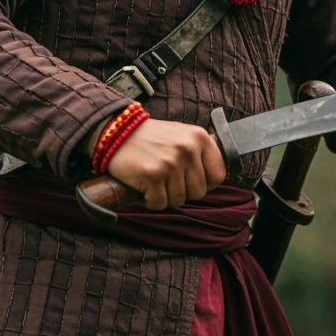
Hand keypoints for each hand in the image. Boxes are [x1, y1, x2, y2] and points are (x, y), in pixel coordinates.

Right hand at [104, 118, 225, 210]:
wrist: (117, 132)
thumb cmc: (152, 138)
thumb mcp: (183, 136)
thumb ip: (200, 153)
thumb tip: (214, 179)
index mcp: (200, 137)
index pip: (218, 175)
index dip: (205, 184)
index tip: (191, 181)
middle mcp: (188, 149)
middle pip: (198, 192)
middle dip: (182, 192)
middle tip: (167, 180)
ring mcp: (170, 163)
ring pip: (179, 200)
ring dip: (165, 196)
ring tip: (155, 180)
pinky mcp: (152, 175)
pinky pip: (160, 204)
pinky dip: (151, 200)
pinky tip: (145, 186)